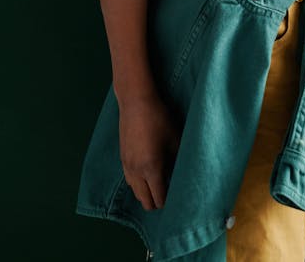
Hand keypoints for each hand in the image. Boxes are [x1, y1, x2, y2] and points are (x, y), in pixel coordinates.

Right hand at [118, 90, 182, 210]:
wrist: (135, 102)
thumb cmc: (159, 119)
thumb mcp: (175, 139)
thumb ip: (178, 160)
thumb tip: (182, 173)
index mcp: (151, 169)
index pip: (158, 199)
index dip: (168, 201)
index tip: (177, 197)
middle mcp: (136, 172)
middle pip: (145, 201)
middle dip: (156, 202)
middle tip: (168, 192)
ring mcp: (127, 166)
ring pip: (135, 192)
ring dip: (146, 193)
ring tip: (158, 184)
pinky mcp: (122, 158)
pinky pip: (129, 181)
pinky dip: (138, 184)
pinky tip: (146, 175)